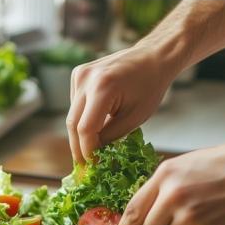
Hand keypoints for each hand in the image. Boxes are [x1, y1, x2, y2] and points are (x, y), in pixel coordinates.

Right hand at [66, 44, 176, 164]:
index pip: (85, 129)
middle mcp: (86, 79)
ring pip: (72, 116)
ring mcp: (79, 74)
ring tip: (90, 152)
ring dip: (79, 135)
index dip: (87, 151)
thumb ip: (111, 137)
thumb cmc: (150, 87)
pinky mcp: (78, 74)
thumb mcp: (135, 118)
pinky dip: (82, 119)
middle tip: (84, 167)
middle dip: (79, 148)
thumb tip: (94, 156)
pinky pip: (75, 105)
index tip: (93, 167)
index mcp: (102, 88)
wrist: (152, 57)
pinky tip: (94, 128)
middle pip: (73, 124)